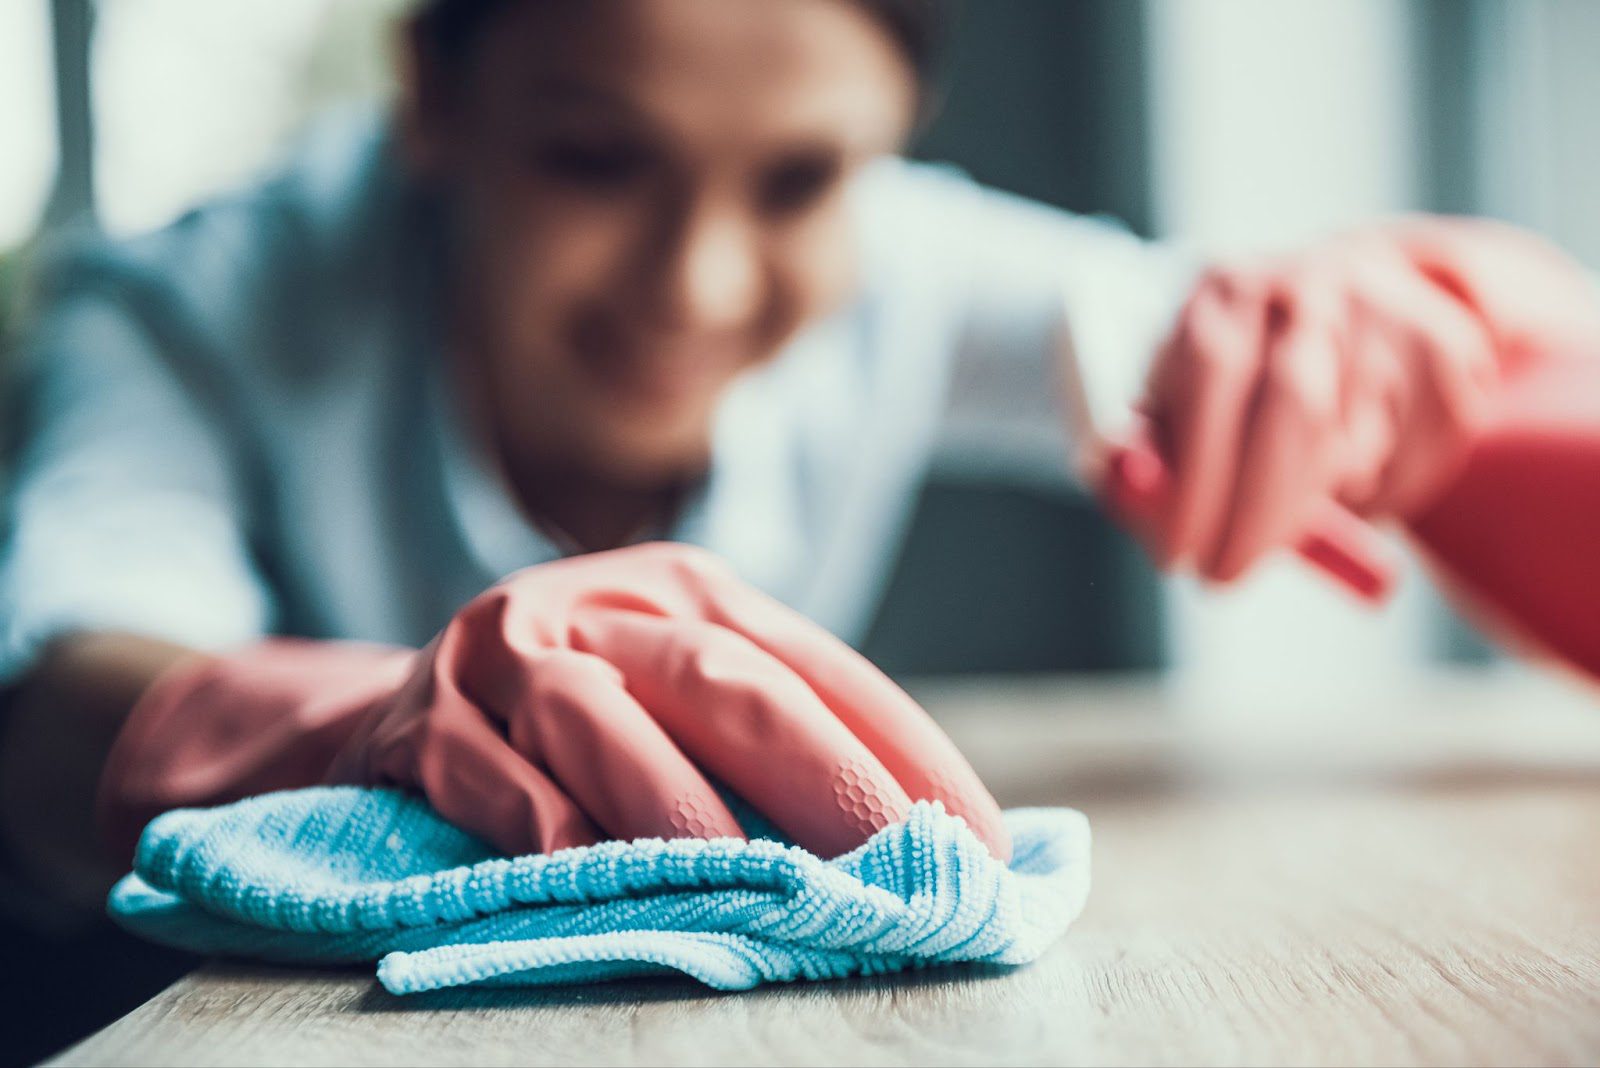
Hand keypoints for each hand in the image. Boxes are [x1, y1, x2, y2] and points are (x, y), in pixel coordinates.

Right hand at [99, 543, 1009, 861]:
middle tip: (903, 868)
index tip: (983, 840)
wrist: (394, 710)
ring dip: (679, 806)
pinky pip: (483, 774)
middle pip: (726, 680)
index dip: (906, 749)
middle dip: (826, 779)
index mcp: (690, 593)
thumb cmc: (574, 722)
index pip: (818, 667)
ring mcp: (504, 653)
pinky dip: (536, 825)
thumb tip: (924, 845)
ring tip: (753, 884)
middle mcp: (604, 603)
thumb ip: (769, 747)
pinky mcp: (419, 721)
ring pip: (599, 717)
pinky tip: (582, 871)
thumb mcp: (673, 696)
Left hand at [1127, 215, 1599, 583]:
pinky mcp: (1449, 354)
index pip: (1213, 374)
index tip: (1177, 556)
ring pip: (1356, 449)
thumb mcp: (1171, 402)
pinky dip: (1372, 500)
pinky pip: (1411, 464)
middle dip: (1257, 513)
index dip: (1196, 476)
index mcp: (1226, 290)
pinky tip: (1343, 482)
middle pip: (1296, 408)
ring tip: (1278, 507)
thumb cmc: (1229, 376)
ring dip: (1312, 505)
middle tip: (1223, 579)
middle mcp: (1310, 289)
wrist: (1340, 296)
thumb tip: (1140, 501)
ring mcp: (1387, 315)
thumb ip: (1147, 454)